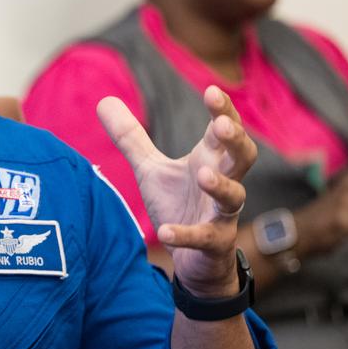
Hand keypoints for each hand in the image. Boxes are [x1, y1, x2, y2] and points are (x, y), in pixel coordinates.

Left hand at [98, 85, 256, 295]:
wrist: (194, 257)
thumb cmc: (178, 203)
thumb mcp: (150, 168)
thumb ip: (130, 137)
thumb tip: (104, 100)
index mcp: (210, 160)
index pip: (225, 129)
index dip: (223, 110)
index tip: (213, 91)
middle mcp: (223, 182)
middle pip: (243, 156)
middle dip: (236, 140)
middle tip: (222, 125)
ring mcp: (221, 214)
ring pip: (234, 196)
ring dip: (221, 185)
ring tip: (202, 175)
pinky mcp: (214, 243)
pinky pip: (204, 238)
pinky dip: (186, 235)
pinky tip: (164, 231)